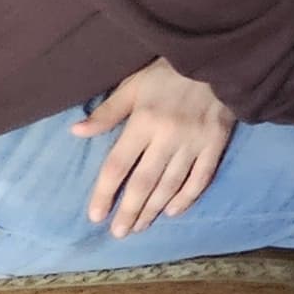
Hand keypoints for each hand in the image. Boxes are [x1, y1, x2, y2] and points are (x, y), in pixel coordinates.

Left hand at [74, 59, 230, 235]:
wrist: (217, 60)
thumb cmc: (168, 73)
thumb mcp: (133, 85)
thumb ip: (107, 112)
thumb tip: (76, 132)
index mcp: (143, 121)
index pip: (118, 165)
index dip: (105, 192)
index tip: (95, 215)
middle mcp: (167, 137)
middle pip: (143, 183)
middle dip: (129, 211)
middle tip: (118, 233)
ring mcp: (194, 143)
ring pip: (170, 185)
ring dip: (153, 210)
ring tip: (139, 227)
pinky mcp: (215, 145)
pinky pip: (200, 178)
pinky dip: (186, 198)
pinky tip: (172, 212)